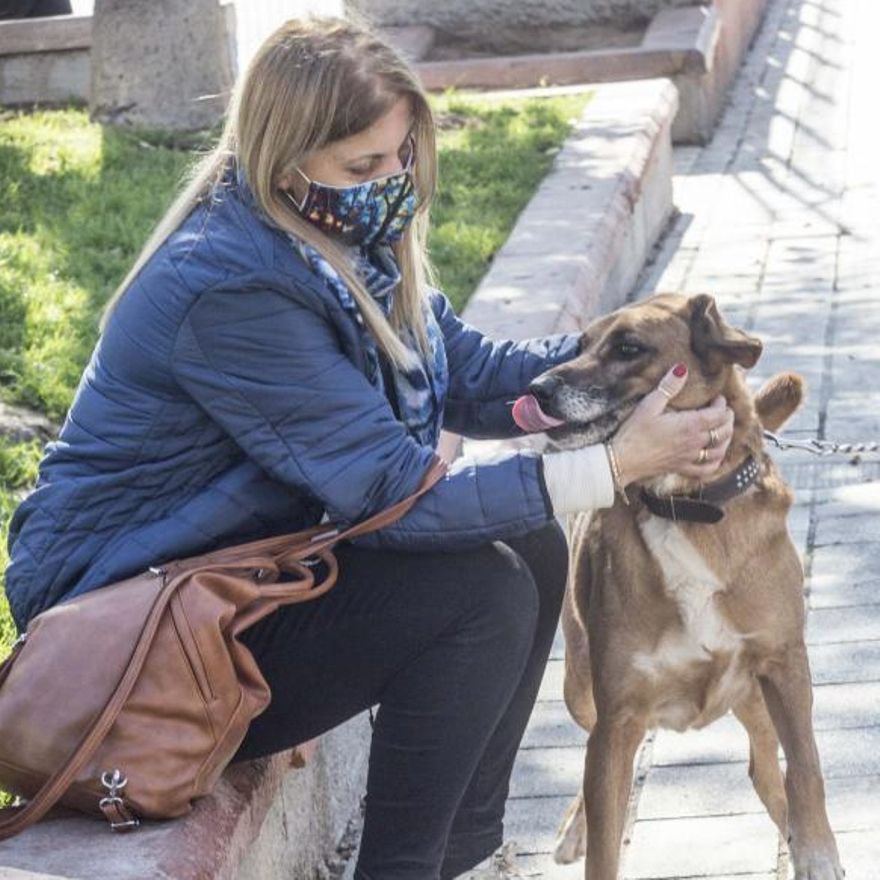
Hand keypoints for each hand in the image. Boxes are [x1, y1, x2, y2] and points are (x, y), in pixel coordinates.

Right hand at [611, 363, 733, 485]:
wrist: (623, 460)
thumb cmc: (634, 432)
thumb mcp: (649, 405)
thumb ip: (668, 387)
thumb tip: (682, 369)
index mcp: (690, 425)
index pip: (718, 414)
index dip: (721, 404)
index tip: (717, 397)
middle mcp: (695, 443)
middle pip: (723, 432)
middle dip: (728, 419)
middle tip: (724, 411)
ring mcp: (689, 457)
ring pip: (719, 450)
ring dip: (726, 439)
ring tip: (724, 430)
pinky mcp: (681, 468)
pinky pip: (706, 470)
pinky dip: (715, 462)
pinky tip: (714, 455)